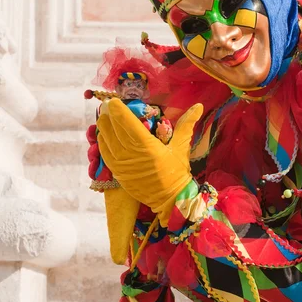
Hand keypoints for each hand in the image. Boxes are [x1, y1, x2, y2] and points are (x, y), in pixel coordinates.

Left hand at [97, 99, 202, 225]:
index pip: (129, 124)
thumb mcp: (182, 147)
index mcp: (148, 146)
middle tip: (109, 104)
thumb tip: (198, 106)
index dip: (119, 111)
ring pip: (106, 140)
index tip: (114, 101)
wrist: (170, 200)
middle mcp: (132, 154)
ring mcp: (122, 164)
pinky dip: (102, 142)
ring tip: (105, 116)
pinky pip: (105, 153)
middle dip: (110, 115)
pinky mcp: (118, 173)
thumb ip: (187, 124)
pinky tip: (103, 134)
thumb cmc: (177, 172)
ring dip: (104, 126)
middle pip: (115, 129)